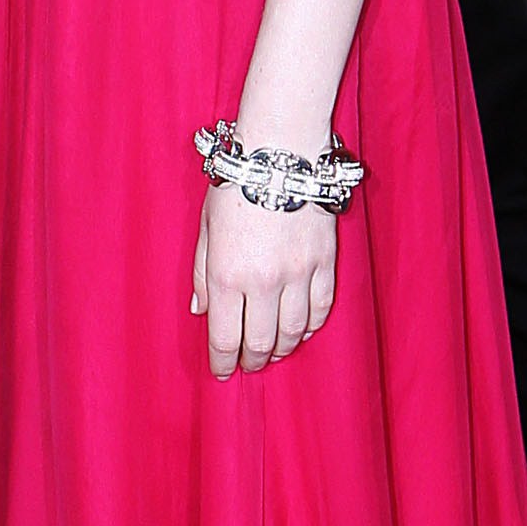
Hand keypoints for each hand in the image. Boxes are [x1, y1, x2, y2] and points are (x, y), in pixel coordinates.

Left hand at [191, 179, 336, 377]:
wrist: (280, 153)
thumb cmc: (236, 185)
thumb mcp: (206, 229)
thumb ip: (203, 274)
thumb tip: (202, 311)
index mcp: (229, 275)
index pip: (226, 337)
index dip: (223, 362)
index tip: (223, 372)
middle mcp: (265, 281)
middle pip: (262, 341)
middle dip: (253, 359)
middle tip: (248, 363)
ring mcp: (299, 272)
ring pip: (295, 330)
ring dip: (284, 348)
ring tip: (275, 352)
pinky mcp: (324, 261)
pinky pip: (321, 306)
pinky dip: (312, 325)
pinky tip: (303, 330)